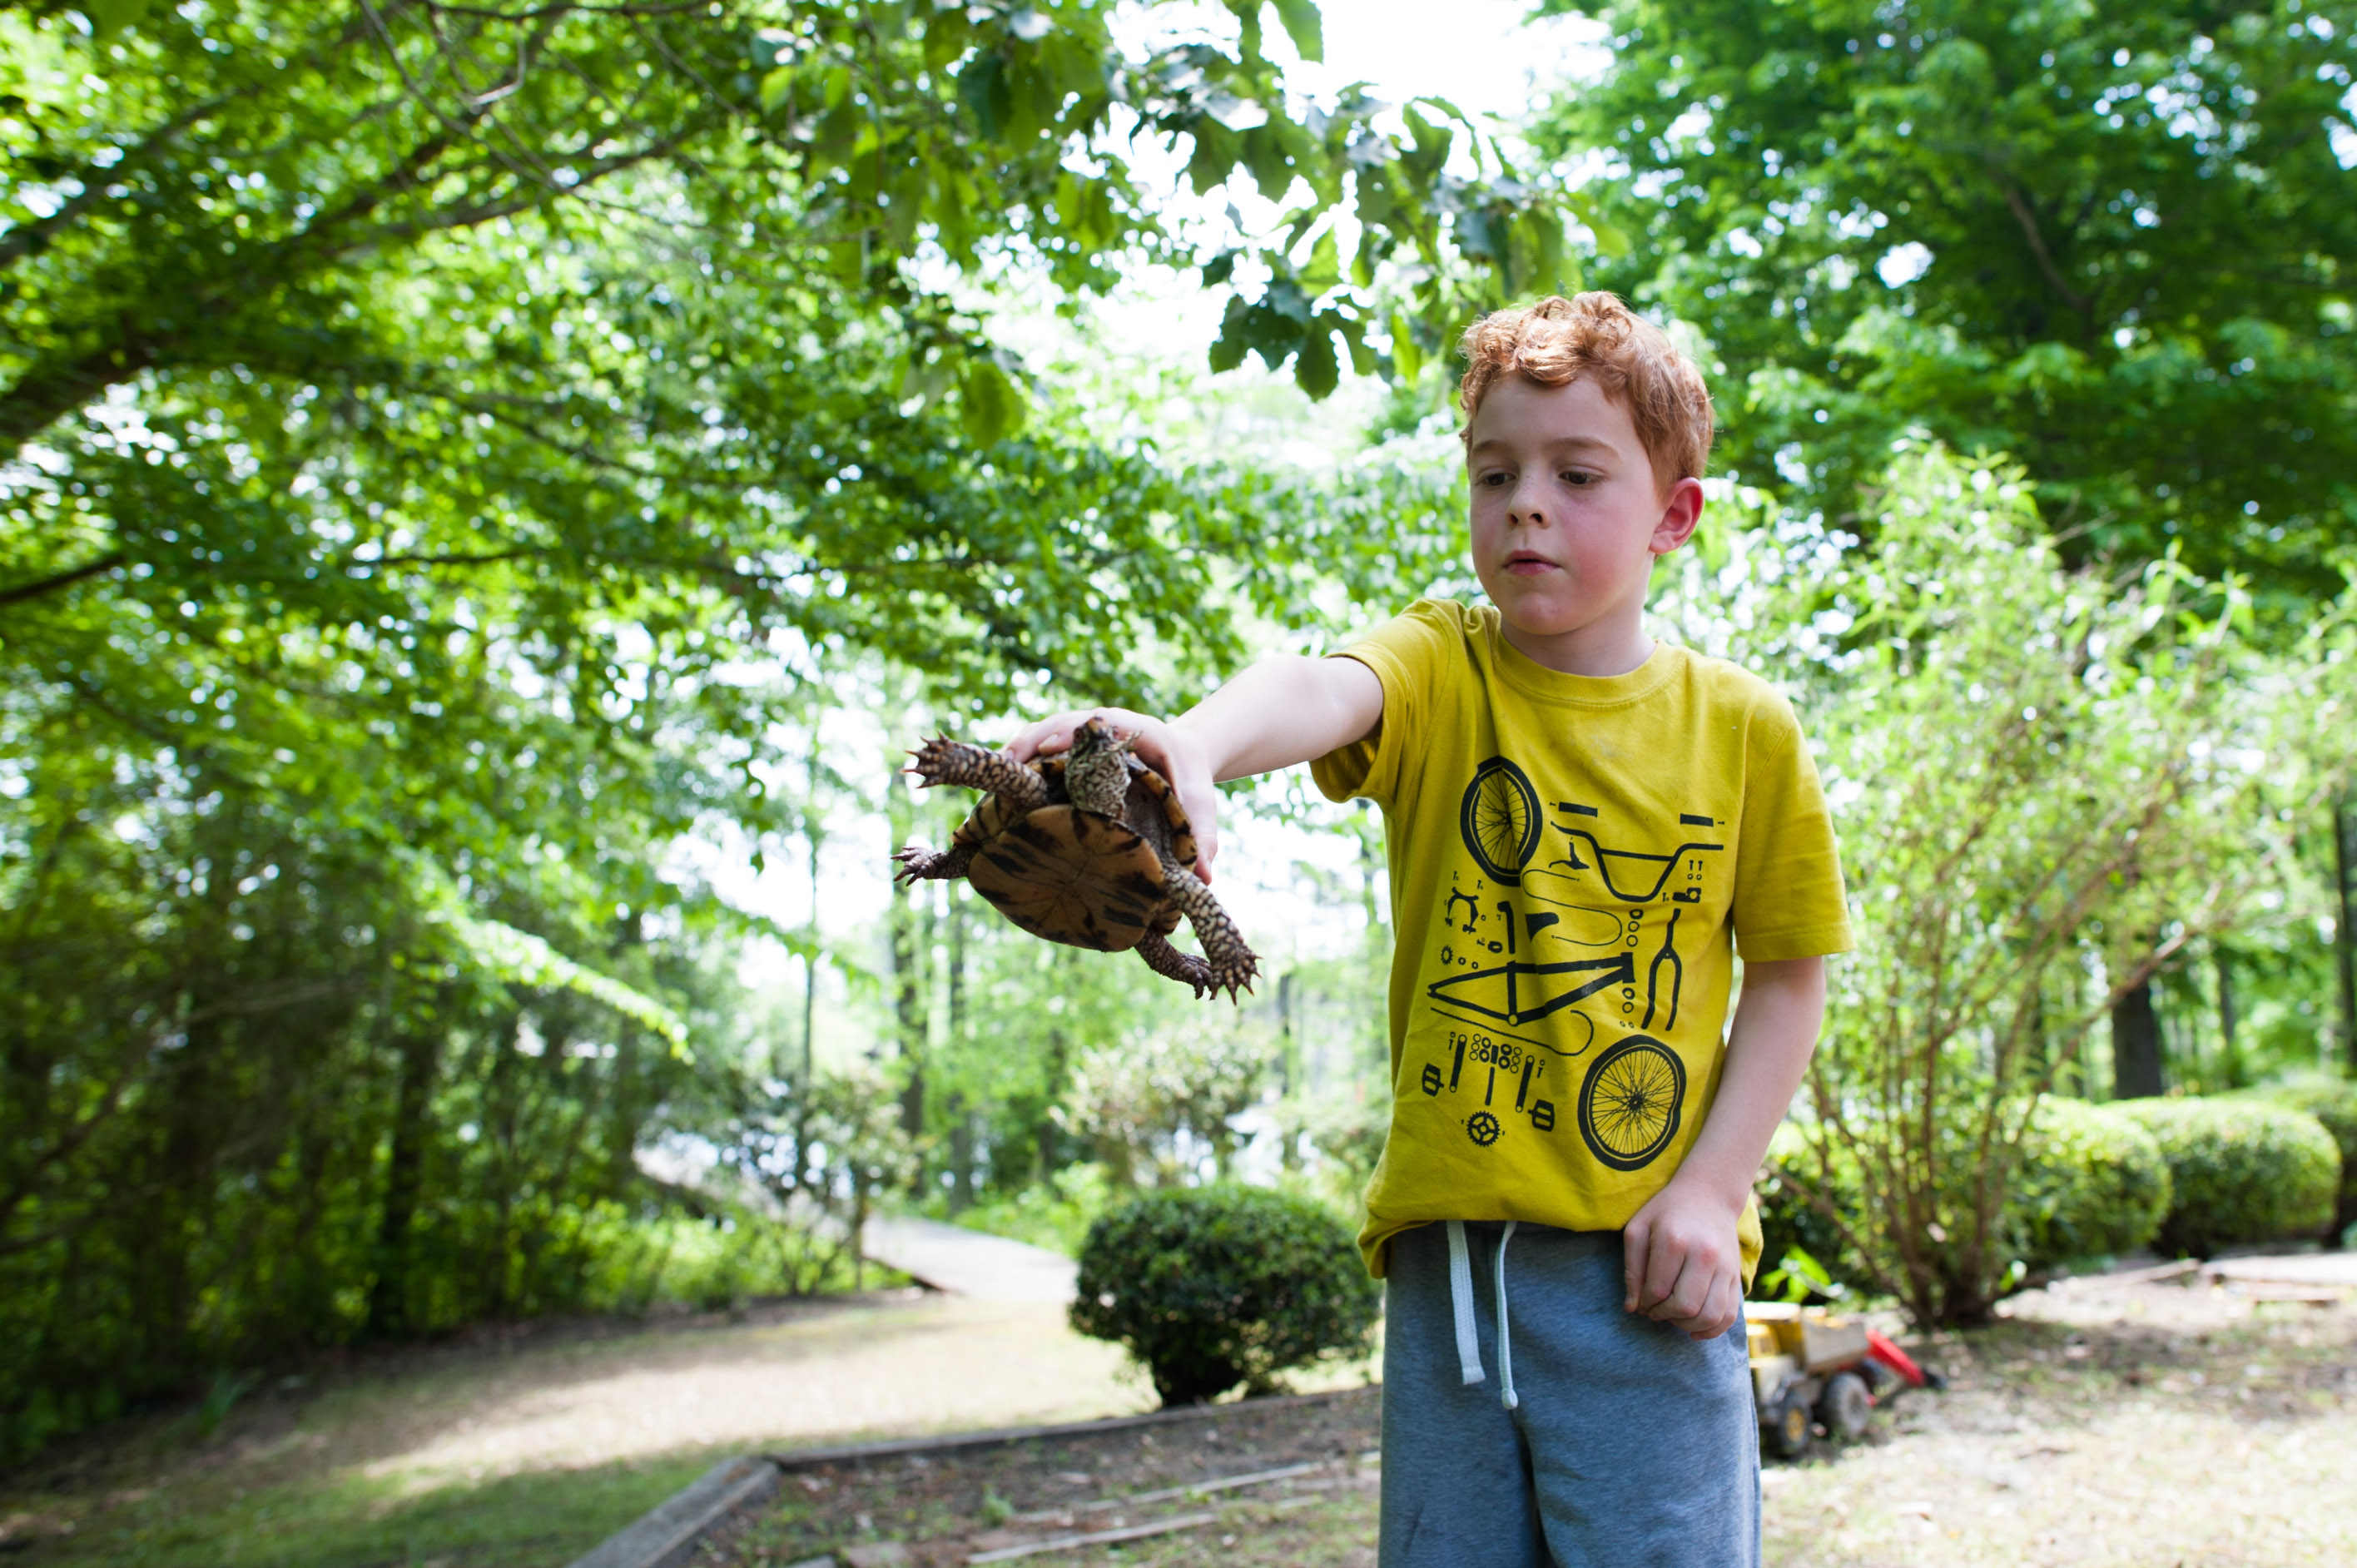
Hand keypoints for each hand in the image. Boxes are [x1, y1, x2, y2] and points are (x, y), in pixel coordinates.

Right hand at [1002, 707, 1219, 880]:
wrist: (1182, 756)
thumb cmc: (1188, 776)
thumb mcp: (1199, 800)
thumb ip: (1202, 834)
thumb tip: (1203, 877)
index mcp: (1130, 729)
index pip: (1094, 724)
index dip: (1069, 734)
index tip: (1049, 749)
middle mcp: (1098, 727)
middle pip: (1055, 725)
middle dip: (1029, 744)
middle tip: (1004, 768)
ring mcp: (1078, 738)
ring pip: (1039, 737)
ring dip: (1015, 756)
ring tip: (991, 786)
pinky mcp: (1067, 752)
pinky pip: (1037, 753)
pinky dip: (1018, 768)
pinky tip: (999, 796)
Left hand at [1621, 1176, 1745, 1340]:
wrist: (1709, 1195)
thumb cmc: (1666, 1213)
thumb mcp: (1638, 1230)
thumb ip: (1632, 1269)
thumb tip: (1633, 1308)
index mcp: (1674, 1240)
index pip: (1657, 1290)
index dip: (1645, 1303)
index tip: (1641, 1302)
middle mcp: (1704, 1254)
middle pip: (1685, 1306)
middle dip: (1664, 1316)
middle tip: (1655, 1311)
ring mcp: (1725, 1266)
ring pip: (1709, 1315)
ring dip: (1686, 1326)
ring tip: (1673, 1317)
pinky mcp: (1736, 1276)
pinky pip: (1729, 1315)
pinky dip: (1712, 1330)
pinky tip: (1695, 1330)